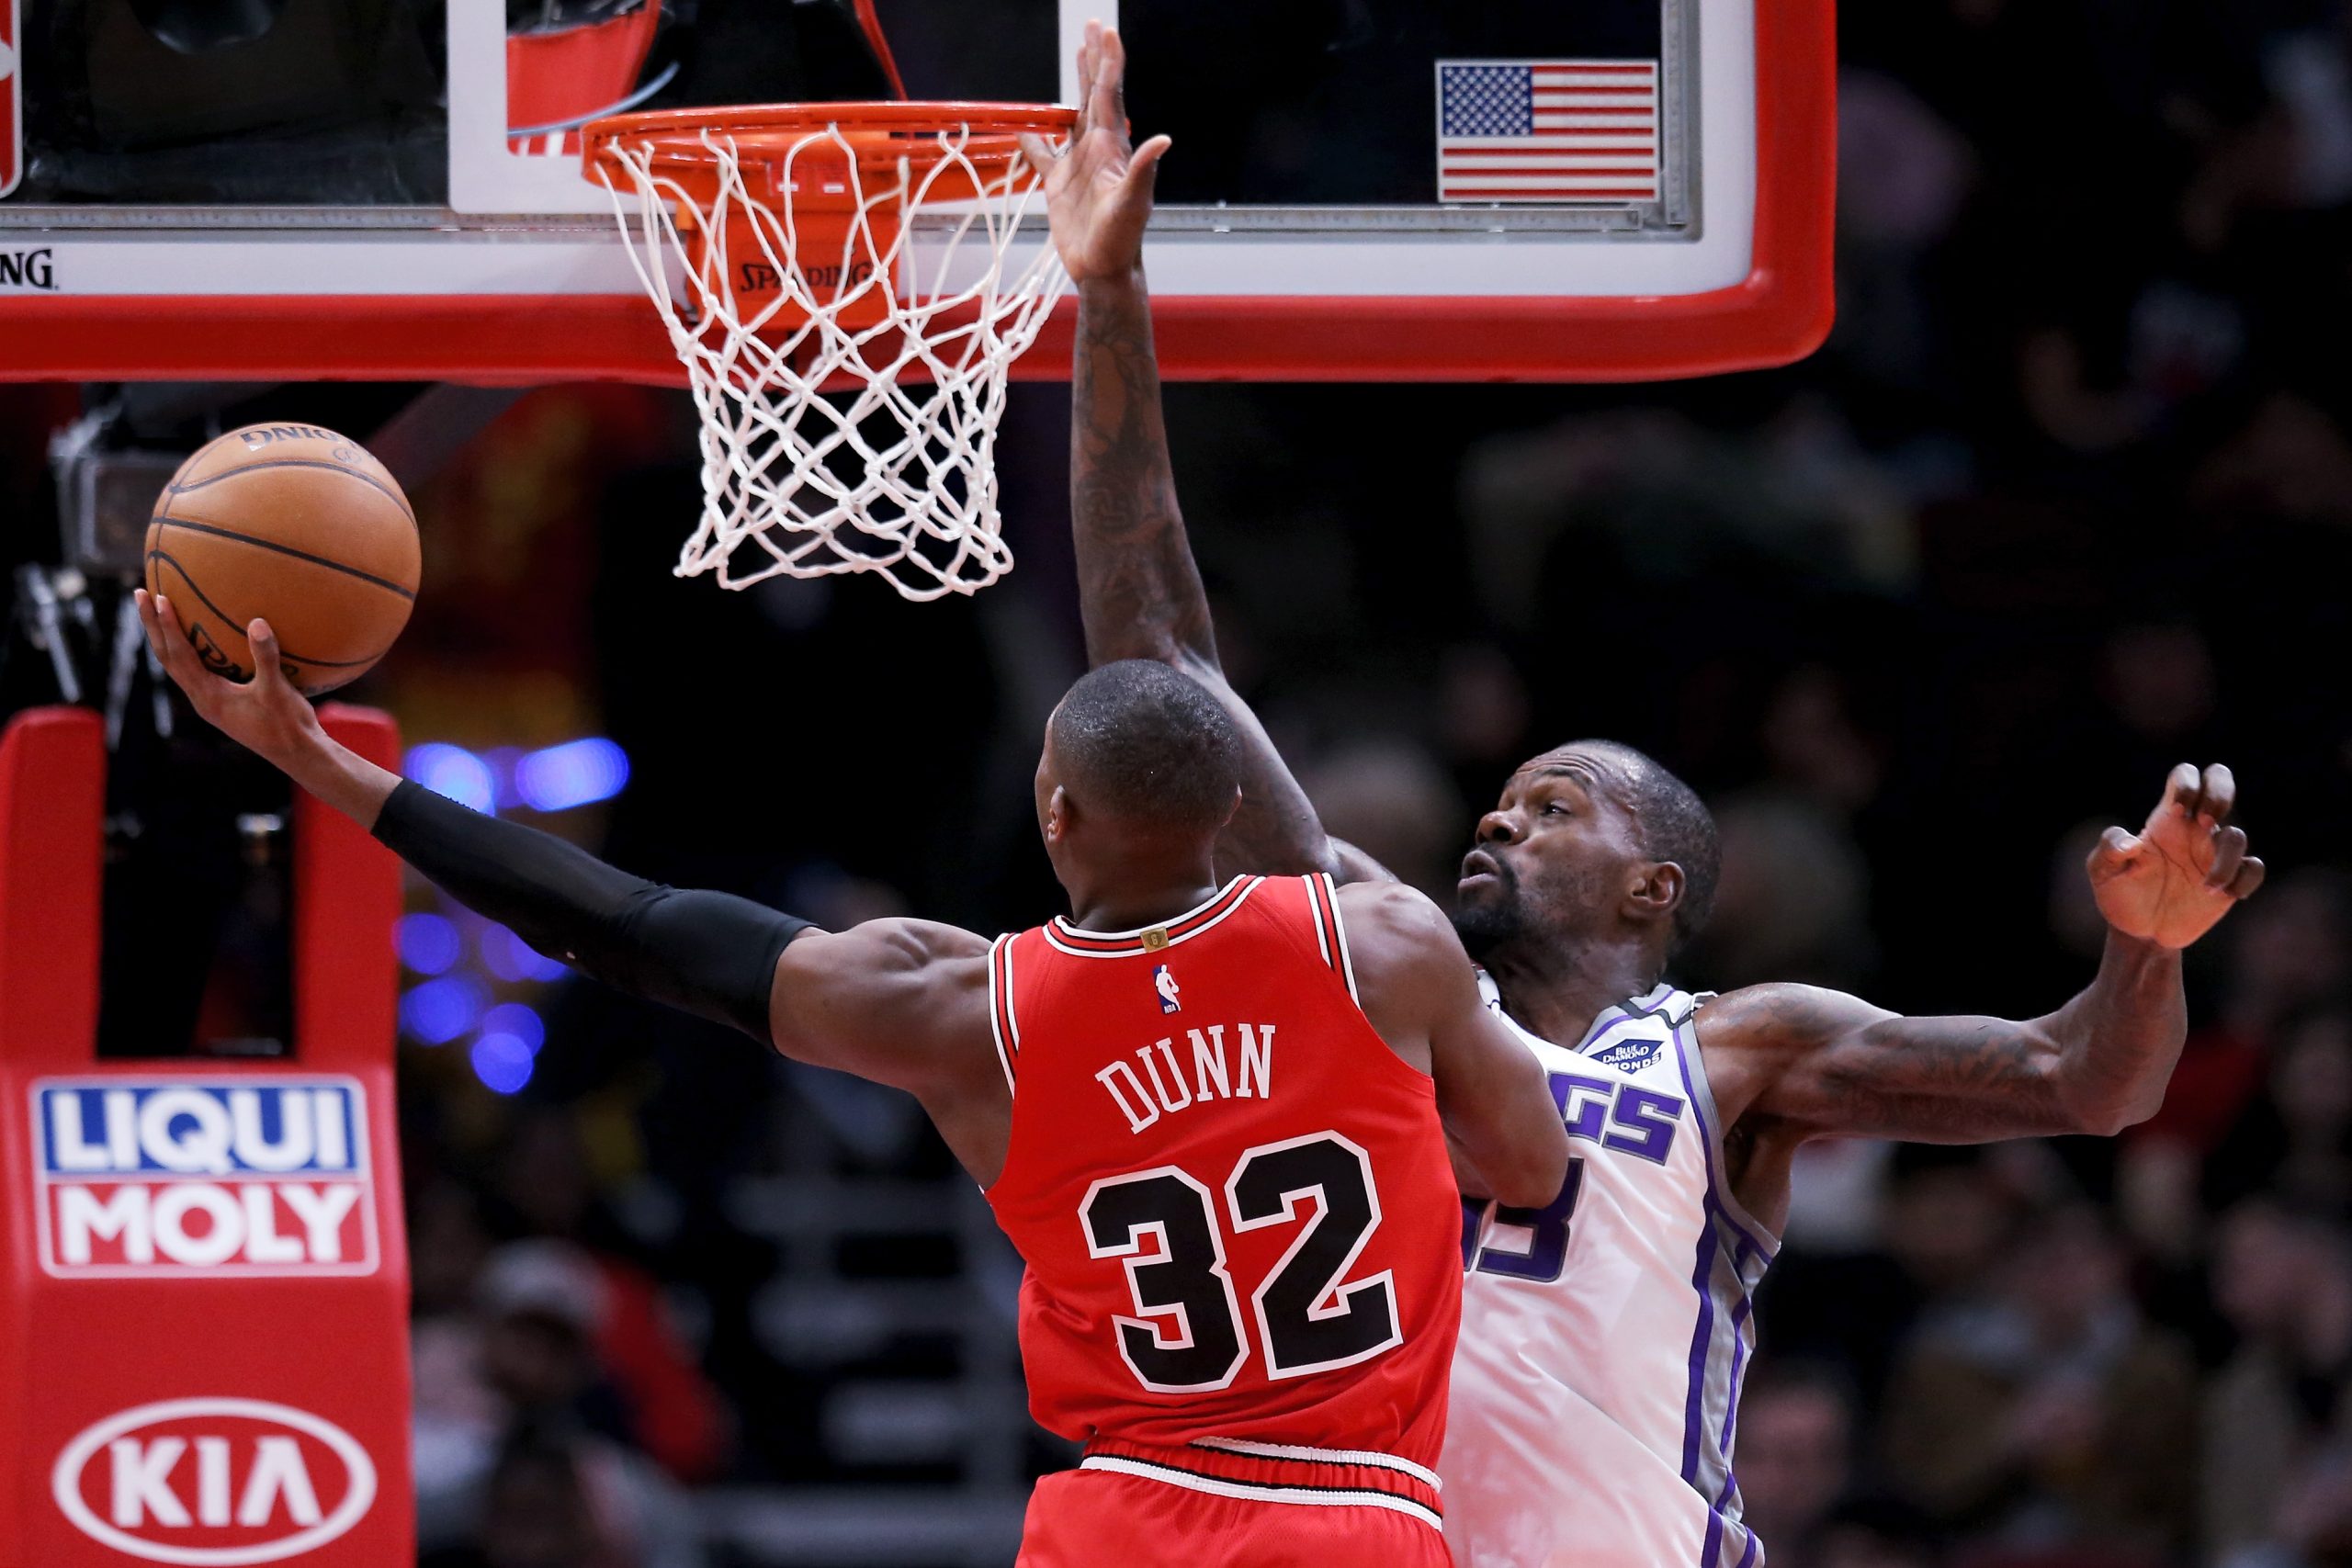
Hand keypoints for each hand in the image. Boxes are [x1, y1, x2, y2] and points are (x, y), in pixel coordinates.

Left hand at [135, 589, 321, 766]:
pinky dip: (188, 646)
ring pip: (177, 663)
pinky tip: (199, 633)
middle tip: (142, 592)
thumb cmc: (289, 726)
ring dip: (164, 636)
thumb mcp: (278, 691)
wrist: (297, 754)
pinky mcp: (221, 700)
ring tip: (157, 609)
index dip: (167, 626)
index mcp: (209, 696)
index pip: (179, 655)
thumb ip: (266, 658)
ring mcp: (210, 700)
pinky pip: (196, 668)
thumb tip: (257, 622)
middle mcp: (201, 698)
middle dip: (152, 626)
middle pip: (166, 657)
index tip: (159, 598)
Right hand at [1018, 20, 1169, 282]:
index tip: (1106, 32)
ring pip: (1074, 114)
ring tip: (1078, 54)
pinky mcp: (1059, 185)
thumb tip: (1163, 140)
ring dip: (1077, 84)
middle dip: (1094, 60)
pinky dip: (1035, 142)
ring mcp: (1078, 165)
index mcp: (1112, 147)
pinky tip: (1027, 130)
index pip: (1110, 95)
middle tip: (1093, 27)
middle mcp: (1097, 149)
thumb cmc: (1122, 239)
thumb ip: (1143, 171)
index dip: (1108, 63)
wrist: (1103, 269)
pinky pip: (1044, 156)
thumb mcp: (1133, 204)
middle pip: (1095, 94)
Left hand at [2088, 762, 2264, 948]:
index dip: (2187, 783)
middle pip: (2221, 782)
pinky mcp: (2230, 881)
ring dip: (2225, 861)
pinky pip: (2253, 868)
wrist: (2137, 932)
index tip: (2175, 812)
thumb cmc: (2118, 893)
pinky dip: (2243, 879)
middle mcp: (2194, 829)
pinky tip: (2223, 895)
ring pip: (2238, 836)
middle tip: (2203, 821)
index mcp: (2165, 818)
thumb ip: (2109, 848)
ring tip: (2205, 887)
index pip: (2185, 776)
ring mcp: (2214, 854)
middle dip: (2220, 792)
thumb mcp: (2101, 870)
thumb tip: (2132, 843)